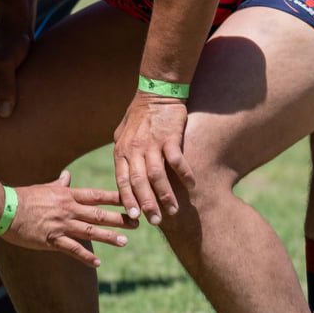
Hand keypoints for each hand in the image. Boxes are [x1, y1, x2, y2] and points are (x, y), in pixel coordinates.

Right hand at [3, 171, 133, 267]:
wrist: (5, 208)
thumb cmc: (25, 197)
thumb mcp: (46, 187)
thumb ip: (60, 184)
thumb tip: (68, 176)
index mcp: (68, 195)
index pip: (97, 195)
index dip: (116, 197)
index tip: (132, 198)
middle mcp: (68, 209)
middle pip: (98, 213)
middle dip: (119, 218)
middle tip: (137, 221)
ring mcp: (61, 224)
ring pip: (90, 231)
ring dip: (108, 237)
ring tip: (124, 241)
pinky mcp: (52, 239)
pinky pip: (72, 249)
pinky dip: (86, 256)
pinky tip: (98, 262)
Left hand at [112, 90, 193, 225]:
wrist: (156, 91)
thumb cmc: (139, 113)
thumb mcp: (122, 132)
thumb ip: (122, 152)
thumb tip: (121, 172)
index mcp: (122, 150)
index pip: (122, 181)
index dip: (128, 200)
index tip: (134, 217)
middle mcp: (135, 149)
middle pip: (139, 183)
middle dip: (147, 205)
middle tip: (156, 221)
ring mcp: (152, 143)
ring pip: (157, 176)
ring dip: (165, 195)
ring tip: (173, 211)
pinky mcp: (170, 137)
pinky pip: (177, 161)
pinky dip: (185, 175)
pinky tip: (192, 186)